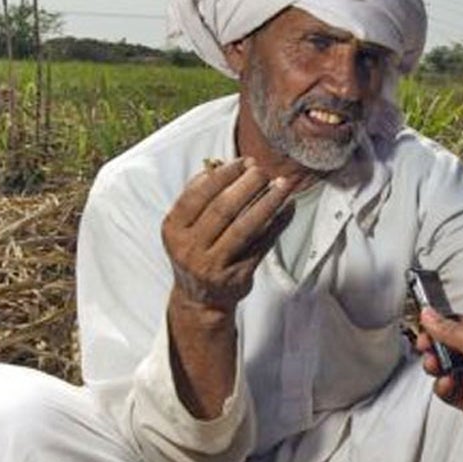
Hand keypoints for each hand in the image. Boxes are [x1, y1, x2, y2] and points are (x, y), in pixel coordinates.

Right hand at [162, 158, 295, 313]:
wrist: (200, 299)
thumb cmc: (196, 252)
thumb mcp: (185, 226)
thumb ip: (198, 195)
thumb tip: (221, 164)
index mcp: (173, 229)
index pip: (197, 195)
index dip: (223, 175)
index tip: (243, 162)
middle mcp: (190, 248)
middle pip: (223, 209)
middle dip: (246, 185)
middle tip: (263, 171)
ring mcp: (213, 265)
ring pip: (245, 227)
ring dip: (267, 203)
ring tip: (282, 185)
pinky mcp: (236, 276)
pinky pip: (262, 245)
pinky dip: (278, 225)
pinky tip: (289, 208)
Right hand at [417, 309, 462, 456]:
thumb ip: (451, 330)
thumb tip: (429, 315)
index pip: (456, 324)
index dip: (438, 325)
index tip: (423, 327)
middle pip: (447, 346)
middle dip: (433, 346)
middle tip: (425, 347)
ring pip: (445, 368)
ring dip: (435, 366)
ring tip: (435, 366)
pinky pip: (448, 391)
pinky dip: (443, 387)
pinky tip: (447, 385)